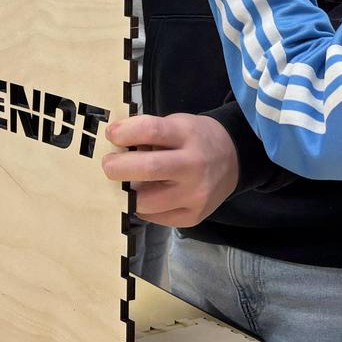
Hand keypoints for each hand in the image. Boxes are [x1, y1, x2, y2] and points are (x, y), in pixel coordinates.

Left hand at [100, 112, 240, 226]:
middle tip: (108, 165)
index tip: (111, 135)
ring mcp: (195, 195)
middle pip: (148, 169)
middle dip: (118, 168)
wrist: (234, 159)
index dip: (124, 133)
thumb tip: (114, 146)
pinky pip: (155, 217)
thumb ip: (148, 133)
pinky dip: (143, 206)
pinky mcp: (193, 217)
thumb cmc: (196, 138)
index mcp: (188, 135)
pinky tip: (148, 194)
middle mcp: (194, 167)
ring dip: (128, 192)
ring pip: (146, 202)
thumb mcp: (177, 124)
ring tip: (129, 183)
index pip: (151, 131)